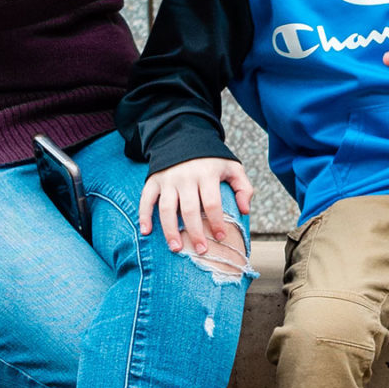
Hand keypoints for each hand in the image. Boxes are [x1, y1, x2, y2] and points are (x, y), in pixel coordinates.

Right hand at [137, 156, 252, 256]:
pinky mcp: (153, 180)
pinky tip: (146, 231)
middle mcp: (185, 176)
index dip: (217, 222)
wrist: (184, 137)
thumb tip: (244, 211)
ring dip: (170, 230)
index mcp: (207, 173)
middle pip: (189, 209)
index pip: (212, 202)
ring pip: (167, 208)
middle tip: (201, 250)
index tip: (221, 237)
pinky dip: (144, 215)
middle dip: (195, 232)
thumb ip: (243, 187)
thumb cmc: (212, 159)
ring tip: (176, 248)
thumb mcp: (232, 167)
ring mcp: (168, 179)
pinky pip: (146, 199)